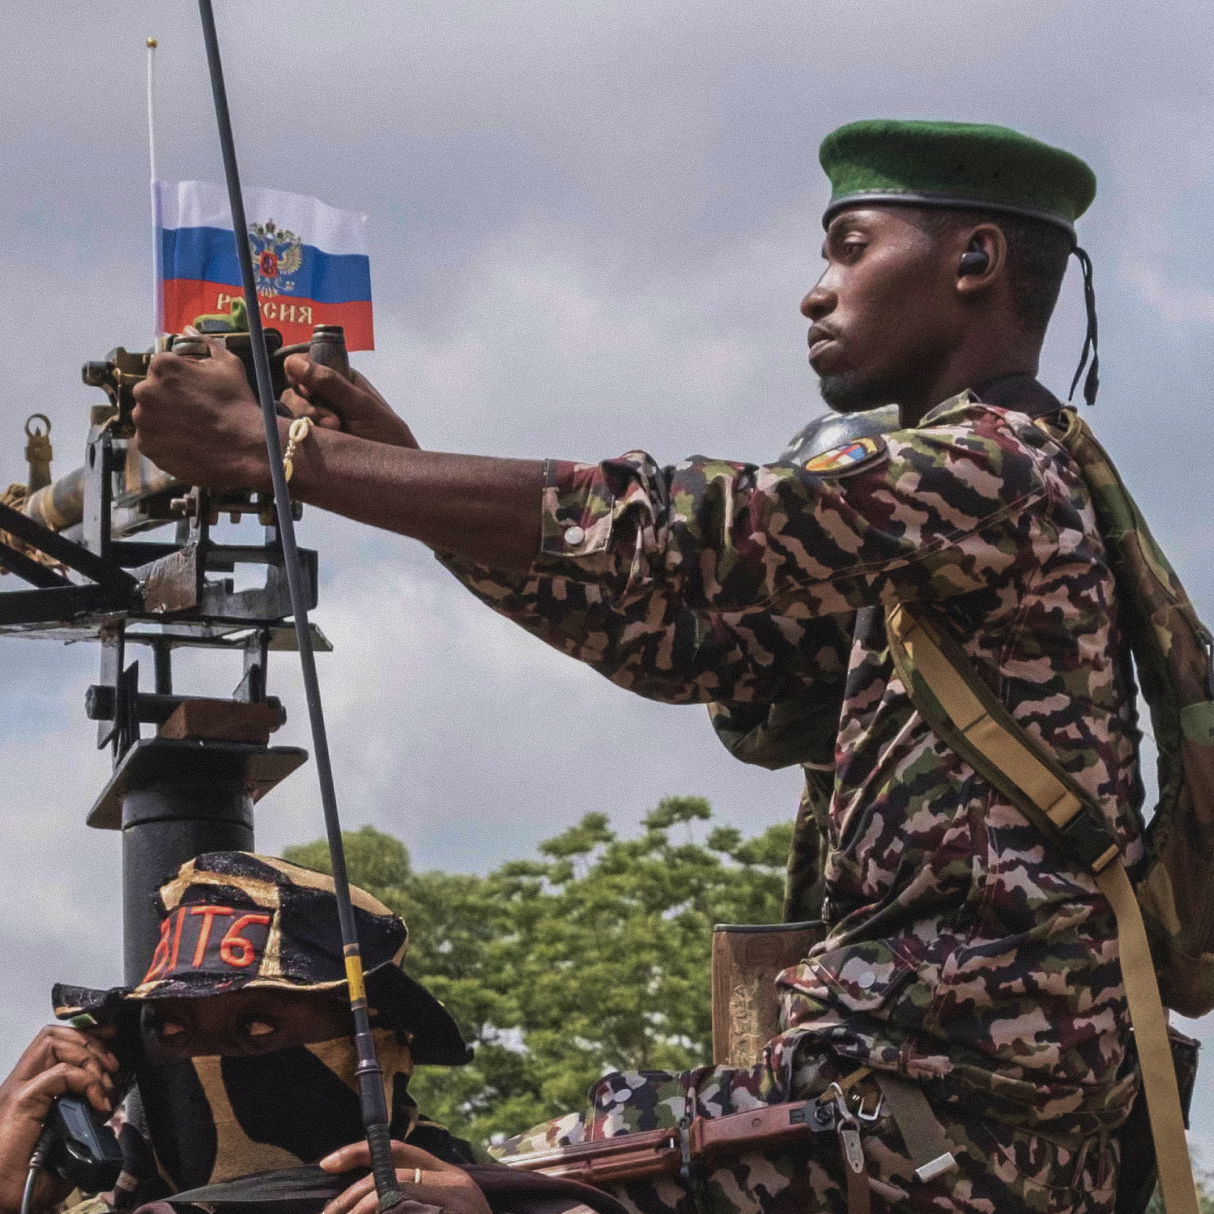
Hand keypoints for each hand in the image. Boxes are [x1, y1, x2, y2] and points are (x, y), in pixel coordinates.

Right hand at [0, 1025, 118, 1213]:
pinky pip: (61, 1073)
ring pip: (53, 1043)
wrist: (1, 1200)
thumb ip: (82, 1123)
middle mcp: (20, 1085)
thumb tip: (107, 1113)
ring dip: (88, 1055)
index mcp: (28, 1092)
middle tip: (112, 1067)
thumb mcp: (63, 1144)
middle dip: (91, 1042)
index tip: (111, 1040)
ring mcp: (18, 1091)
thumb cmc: (26, 1180)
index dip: (85, 1037)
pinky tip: (98, 1102)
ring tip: (104, 1082)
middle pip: (54, 1035)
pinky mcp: (20, 1101)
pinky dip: (87, 1081)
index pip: (53, 1045)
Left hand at [132, 340, 275, 490]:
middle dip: (168, 399)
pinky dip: (164, 442)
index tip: (197, 392)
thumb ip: (204, 344)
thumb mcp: (229, 365)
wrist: (245, 448)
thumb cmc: (238, 404)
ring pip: (149, 416)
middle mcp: (144, 390)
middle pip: (152, 391)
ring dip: (164, 420)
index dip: (181, 379)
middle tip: (194, 412)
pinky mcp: (145, 446)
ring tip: (191, 431)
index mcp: (162, 365)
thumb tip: (187, 329)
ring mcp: (142, 421)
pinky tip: (186, 444)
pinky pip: (150, 440)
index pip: (163, 367)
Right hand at [281, 356, 418, 449]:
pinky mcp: (311, 442)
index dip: (301, 375)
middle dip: (306, 405)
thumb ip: (330, 383)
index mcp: (340, 379)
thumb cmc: (387, 436)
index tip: (308, 390)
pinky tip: (320, 442)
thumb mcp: (361, 406)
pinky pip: (290, 434)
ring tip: (335, 432)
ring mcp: (316, 420)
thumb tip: (291, 362)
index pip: (305, 366)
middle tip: (333, 421)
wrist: (393, 474)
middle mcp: (324, 397)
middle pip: (293, 391)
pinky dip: (299, 437)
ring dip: (307, 421)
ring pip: (289, 412)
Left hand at [319, 1140, 489, 1213]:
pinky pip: (403, 1212)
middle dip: (350, 1198)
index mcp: (450, 1176)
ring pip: (390, 1200)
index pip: (398, 1151)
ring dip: (360, 1211)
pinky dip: (381, 1213)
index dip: (359, 1151)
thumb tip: (365, 1197)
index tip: (326, 1163)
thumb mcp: (446, 1207)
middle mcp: (454, 1186)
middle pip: (387, 1179)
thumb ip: (414, 1194)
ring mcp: (454, 1207)